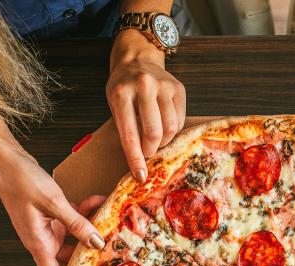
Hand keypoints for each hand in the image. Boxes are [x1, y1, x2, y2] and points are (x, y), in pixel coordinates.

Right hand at [0, 151, 106, 265]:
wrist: (6, 160)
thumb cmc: (21, 181)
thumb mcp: (53, 203)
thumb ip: (76, 224)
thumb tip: (96, 243)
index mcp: (38, 243)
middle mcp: (44, 239)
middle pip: (72, 257)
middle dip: (92, 252)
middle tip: (115, 247)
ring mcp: (49, 227)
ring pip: (77, 236)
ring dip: (93, 228)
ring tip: (112, 221)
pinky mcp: (54, 215)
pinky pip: (74, 219)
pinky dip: (86, 212)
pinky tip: (99, 201)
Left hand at [107, 30, 185, 181]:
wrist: (137, 59)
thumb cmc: (123, 88)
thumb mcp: (114, 105)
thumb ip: (125, 129)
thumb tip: (139, 162)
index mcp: (121, 94)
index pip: (130, 134)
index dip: (135, 159)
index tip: (140, 176)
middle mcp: (144, 87)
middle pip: (154, 133)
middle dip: (151, 150)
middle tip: (147, 153)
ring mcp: (164, 86)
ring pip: (171, 128)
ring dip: (163, 142)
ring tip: (155, 139)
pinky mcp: (178, 89)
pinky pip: (180, 120)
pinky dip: (173, 130)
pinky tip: (164, 126)